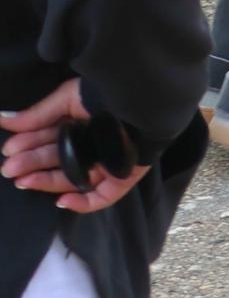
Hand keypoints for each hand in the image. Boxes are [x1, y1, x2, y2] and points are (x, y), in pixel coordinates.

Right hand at [0, 81, 143, 214]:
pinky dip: (82, 203)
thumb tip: (2, 120)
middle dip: (31, 164)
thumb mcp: (68, 99)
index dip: (28, 145)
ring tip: (23, 180)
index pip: (49, 139)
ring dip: (45, 181)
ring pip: (72, 179)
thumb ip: (37, 115)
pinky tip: (61, 200)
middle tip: (9, 168)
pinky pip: (102, 197)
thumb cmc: (108, 94)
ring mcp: (107, 162)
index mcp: (81, 124)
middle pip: (57, 160)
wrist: (144, 100)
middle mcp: (92, 144)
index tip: (9, 149)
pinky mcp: (123, 176)